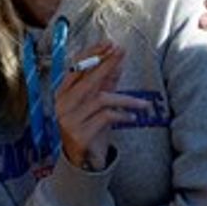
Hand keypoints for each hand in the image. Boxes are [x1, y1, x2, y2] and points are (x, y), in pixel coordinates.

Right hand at [54, 41, 133, 170]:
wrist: (83, 161)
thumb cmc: (91, 128)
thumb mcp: (99, 104)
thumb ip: (106, 83)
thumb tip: (118, 60)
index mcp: (63, 94)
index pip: (76, 68)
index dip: (93, 55)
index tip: (110, 44)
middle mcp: (62, 105)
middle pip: (88, 80)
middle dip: (107, 64)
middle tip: (122, 52)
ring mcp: (69, 120)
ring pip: (101, 99)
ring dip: (126, 99)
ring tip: (143, 104)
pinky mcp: (80, 135)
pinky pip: (105, 118)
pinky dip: (122, 116)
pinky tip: (133, 118)